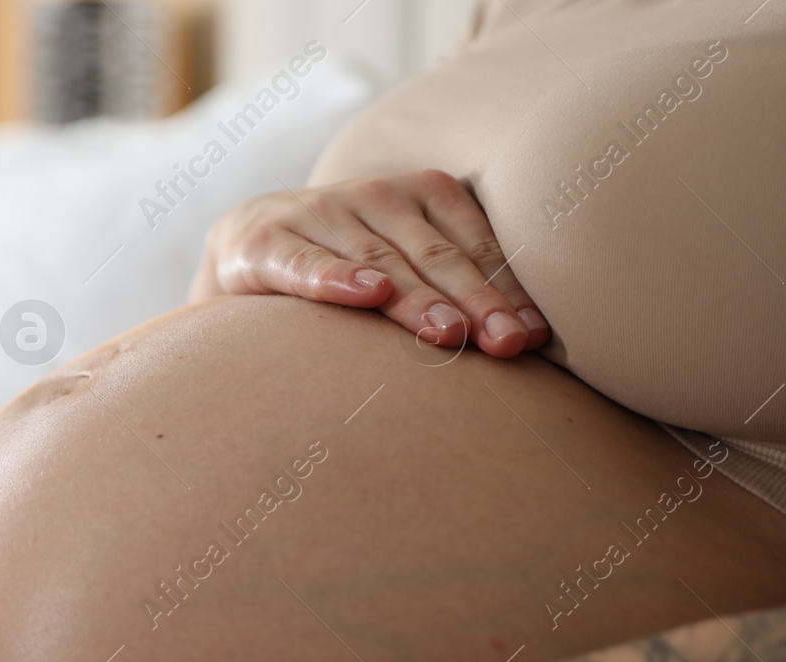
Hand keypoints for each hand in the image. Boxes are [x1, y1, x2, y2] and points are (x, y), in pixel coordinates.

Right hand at [189, 169, 548, 357]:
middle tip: (507, 343)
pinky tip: (366, 296)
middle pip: (436, 255)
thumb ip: (461, 285)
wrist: (249, 241)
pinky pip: (306, 263)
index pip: (475, 246)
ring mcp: (321, 214)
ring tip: (450, 334)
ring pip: (379, 261)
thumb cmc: (354, 262)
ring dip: (417, 299)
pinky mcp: (268, 242)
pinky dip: (336, 279)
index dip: (507, 290)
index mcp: (425, 194)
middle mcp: (378, 195)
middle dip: (476, 301)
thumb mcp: (410, 259)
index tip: (535, 337)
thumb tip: (534, 339)